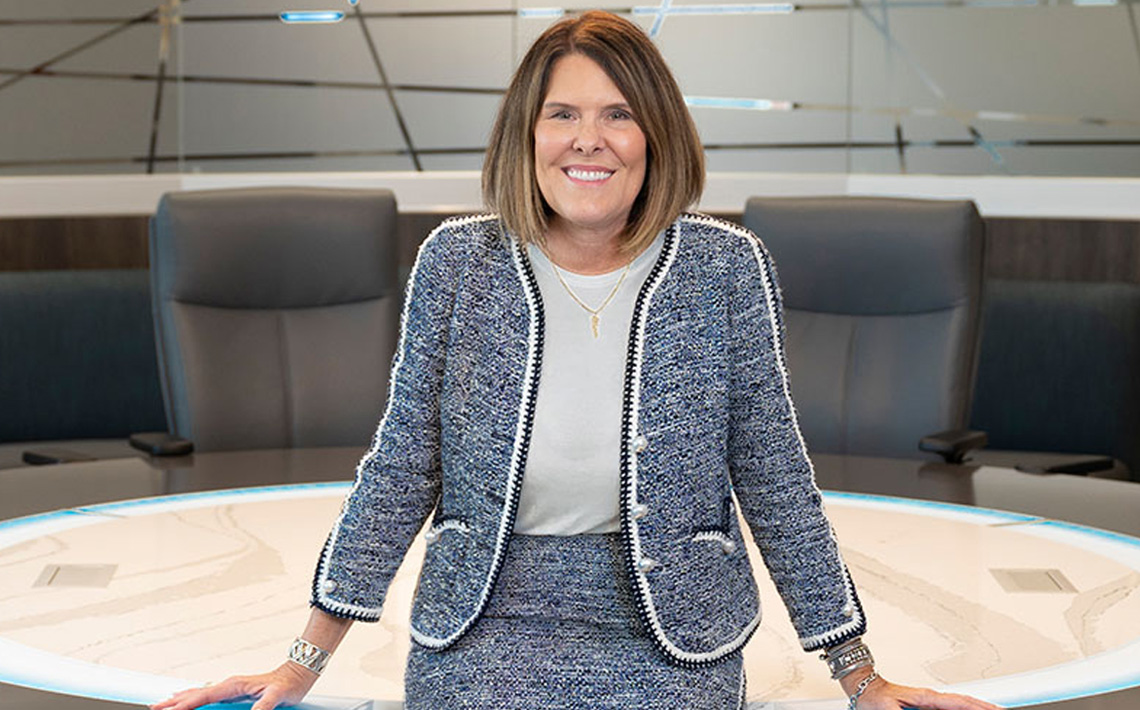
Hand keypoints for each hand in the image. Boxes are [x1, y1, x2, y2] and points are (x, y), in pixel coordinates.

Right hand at [150, 662, 317, 709]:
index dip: (185, 704)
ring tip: (164, 703)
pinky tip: (188, 700)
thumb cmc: (287, 685)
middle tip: (154, 707)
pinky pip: (207, 696)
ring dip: (181, 699)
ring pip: (199, 694)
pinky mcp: (233, 693)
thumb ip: (263, 707)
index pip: (203, 696)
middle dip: (174, 701)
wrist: (296, 676)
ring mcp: (229, 689)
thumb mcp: (277, 697)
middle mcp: (228, 685)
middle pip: (195, 694)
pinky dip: (193, 698)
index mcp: (233, 685)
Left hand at [846, 672, 1003, 709]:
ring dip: (977, 708)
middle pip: (966, 703)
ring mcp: (931, 702)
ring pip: (961, 705)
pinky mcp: (927, 706)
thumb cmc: (874, 699)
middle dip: (986, 708)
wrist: (864, 688)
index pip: (960, 703)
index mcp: (927, 697)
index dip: (979, 707)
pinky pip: (952, 708)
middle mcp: (933, 698)